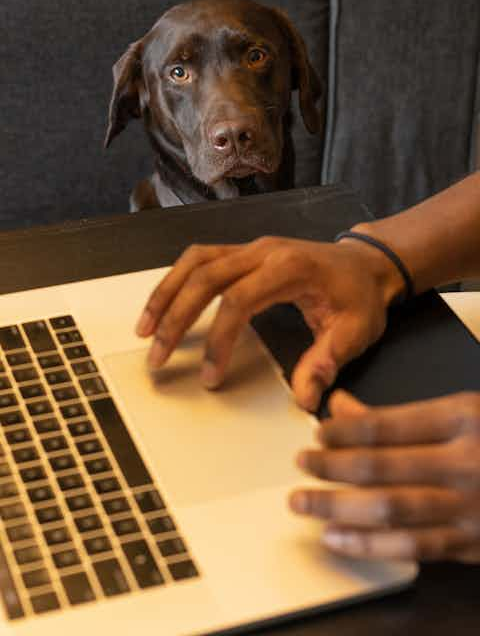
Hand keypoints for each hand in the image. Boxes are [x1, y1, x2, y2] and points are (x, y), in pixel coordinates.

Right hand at [136, 236, 402, 409]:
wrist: (366, 264)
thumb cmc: (359, 296)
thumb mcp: (355, 332)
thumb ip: (327, 361)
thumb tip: (304, 398)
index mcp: (289, 268)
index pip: (238, 300)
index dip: (218, 340)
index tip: (210, 376)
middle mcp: (263, 251)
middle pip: (205, 277)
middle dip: (175, 318)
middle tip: (157, 357)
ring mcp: (250, 248)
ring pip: (194, 261)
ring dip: (165, 294)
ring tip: (144, 329)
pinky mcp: (243, 253)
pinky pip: (200, 259)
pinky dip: (176, 280)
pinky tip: (164, 305)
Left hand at [290, 390, 479, 562]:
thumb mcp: (463, 409)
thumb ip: (400, 413)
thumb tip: (342, 407)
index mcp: (463, 416)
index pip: (385, 424)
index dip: (342, 430)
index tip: (317, 432)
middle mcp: (465, 460)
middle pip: (380, 466)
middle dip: (330, 466)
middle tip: (300, 464)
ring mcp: (470, 505)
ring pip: (390, 508)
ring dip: (337, 507)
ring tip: (302, 503)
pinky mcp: (474, 543)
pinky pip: (414, 547)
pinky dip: (371, 544)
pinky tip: (338, 538)